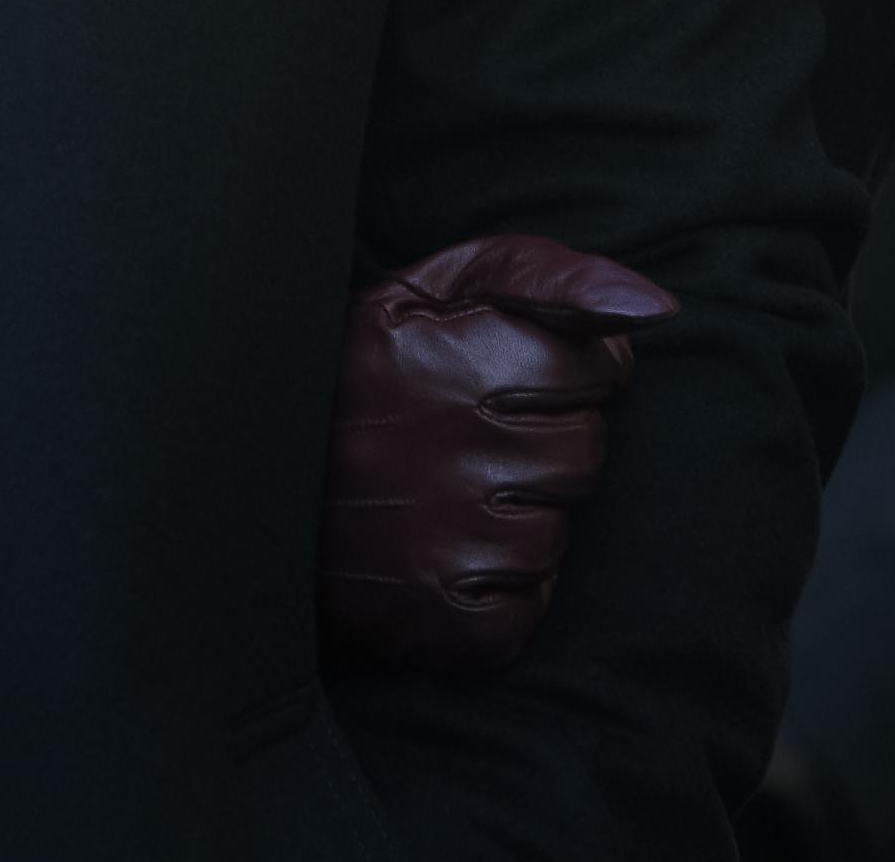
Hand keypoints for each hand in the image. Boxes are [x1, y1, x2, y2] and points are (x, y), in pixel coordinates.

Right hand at [318, 232, 679, 672]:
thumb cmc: (350, 373)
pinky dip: (498, 590)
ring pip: (557, 534)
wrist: (237, 484)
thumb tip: (658, 308)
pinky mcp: (438, 617)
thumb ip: (545, 276)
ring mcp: (446, 541)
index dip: (565, 369)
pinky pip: (526, 608)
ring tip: (445, 495)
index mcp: (453, 355)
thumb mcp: (425, 289)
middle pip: (585, 451)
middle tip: (470, 439)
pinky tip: (443, 553)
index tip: (510, 376)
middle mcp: (453, 448)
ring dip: (519, 517)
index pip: (596, 366)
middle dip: (544, 440)